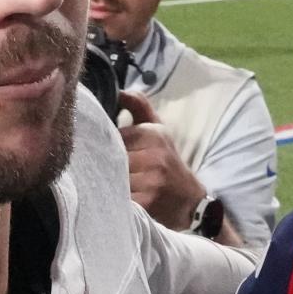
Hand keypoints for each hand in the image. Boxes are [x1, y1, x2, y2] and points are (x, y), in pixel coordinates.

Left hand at [116, 91, 207, 229]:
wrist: (189, 199)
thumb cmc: (168, 161)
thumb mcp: (158, 130)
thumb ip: (140, 108)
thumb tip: (120, 91)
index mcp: (155, 134)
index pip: (114, 136)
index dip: (107, 144)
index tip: (105, 150)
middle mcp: (156, 156)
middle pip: (112, 157)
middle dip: (105, 163)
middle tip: (103, 169)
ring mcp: (152, 181)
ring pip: (113, 177)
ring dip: (107, 181)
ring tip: (109, 183)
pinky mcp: (147, 203)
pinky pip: (119, 197)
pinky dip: (114, 198)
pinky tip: (115, 198)